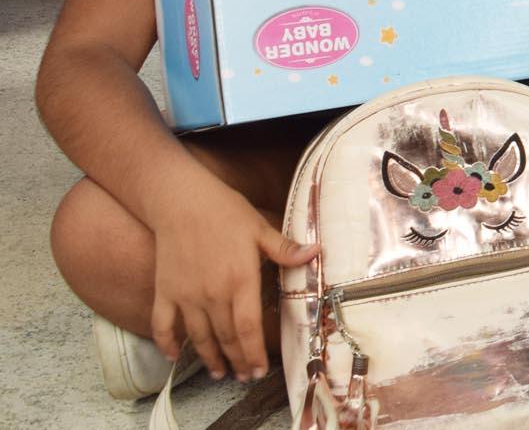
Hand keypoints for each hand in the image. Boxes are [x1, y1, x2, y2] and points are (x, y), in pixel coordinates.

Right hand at [148, 183, 317, 382]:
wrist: (182, 201)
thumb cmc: (226, 212)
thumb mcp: (260, 228)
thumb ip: (285, 249)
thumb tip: (316, 253)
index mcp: (240, 280)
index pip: (249, 328)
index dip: (255, 353)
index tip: (260, 370)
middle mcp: (213, 294)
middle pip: (226, 338)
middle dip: (238, 361)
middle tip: (245, 376)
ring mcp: (186, 295)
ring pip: (199, 337)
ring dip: (210, 358)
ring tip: (220, 373)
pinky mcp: (165, 292)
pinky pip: (163, 326)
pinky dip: (168, 343)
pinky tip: (175, 356)